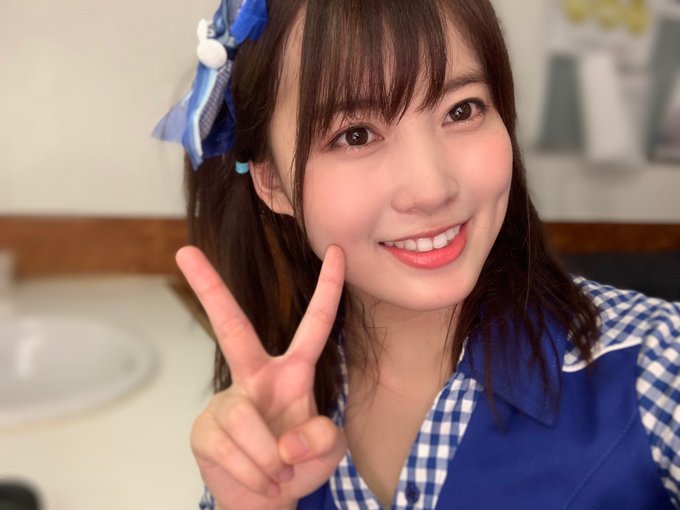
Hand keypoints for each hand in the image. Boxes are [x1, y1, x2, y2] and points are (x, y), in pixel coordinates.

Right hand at [176, 245, 346, 509]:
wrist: (264, 500)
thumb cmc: (298, 464)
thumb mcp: (329, 451)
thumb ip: (324, 438)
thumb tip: (286, 439)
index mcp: (292, 372)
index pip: (315, 323)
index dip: (328, 287)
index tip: (336, 249)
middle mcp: (256, 376)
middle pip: (231, 327)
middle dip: (209, 289)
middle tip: (185, 252)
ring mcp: (226, 401)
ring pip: (245, 419)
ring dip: (269, 459)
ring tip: (277, 474)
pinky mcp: (204, 429)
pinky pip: (230, 450)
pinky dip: (255, 474)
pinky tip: (258, 478)